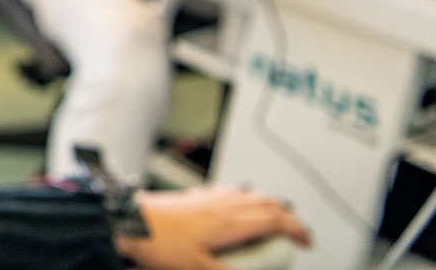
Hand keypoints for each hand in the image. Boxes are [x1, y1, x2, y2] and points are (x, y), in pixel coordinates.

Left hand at [114, 187, 310, 269]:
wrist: (128, 220)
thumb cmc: (158, 243)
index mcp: (229, 222)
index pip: (274, 219)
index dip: (296, 228)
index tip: (307, 241)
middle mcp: (222, 204)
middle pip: (265, 202)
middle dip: (287, 215)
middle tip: (296, 230)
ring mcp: (207, 197)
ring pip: (247, 193)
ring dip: (267, 202)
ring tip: (274, 213)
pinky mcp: (193, 196)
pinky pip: (226, 191)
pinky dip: (241, 196)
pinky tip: (235, 200)